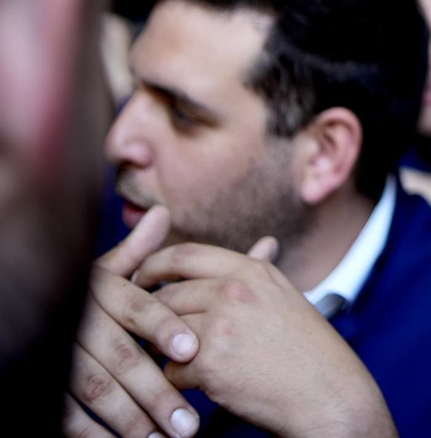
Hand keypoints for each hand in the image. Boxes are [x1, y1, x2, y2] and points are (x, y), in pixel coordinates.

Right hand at [65, 205, 202, 437]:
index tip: (191, 347)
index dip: (161, 324)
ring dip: (131, 418)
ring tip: (170, 437)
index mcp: (99, 289)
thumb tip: (160, 212)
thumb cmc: (91, 296)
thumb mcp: (110, 271)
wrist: (41, 312)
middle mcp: (77, 319)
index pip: (135, 306)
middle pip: (118, 356)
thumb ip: (140, 251)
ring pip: (93, 387)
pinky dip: (92, 432)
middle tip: (192, 421)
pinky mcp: (46, 381)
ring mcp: (59, 352)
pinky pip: (65, 411)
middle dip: (155, 390)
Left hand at [134, 241, 396, 437]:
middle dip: (151, 316)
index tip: (140, 279)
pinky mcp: (209, 364)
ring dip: (160, 350)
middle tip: (147, 333)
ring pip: (161, 332)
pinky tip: (193, 387)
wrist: (328, 394)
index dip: (154, 264)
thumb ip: (262, 270)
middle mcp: (235, 291)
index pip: (186, 254)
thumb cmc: (310, 349)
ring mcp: (221, 326)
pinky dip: (175, 382)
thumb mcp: (288, 297)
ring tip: (170, 362)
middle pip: (165, 295)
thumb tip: (263, 242)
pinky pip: (168, 369)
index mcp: (252, 271)